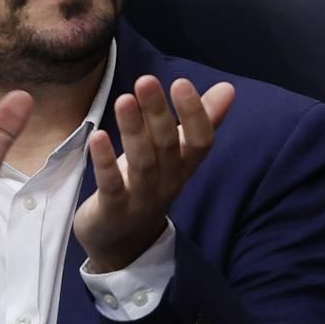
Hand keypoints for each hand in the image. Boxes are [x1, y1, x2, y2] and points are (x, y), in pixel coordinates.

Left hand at [73, 75, 233, 271]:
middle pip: (168, 146)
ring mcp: (141, 198)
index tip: (182, 82)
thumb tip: (227, 88)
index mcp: (184, 167)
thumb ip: (200, 122)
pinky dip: (105, 161)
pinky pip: (111, 185)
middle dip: (158, 112)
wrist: (124, 243)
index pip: (201, 141)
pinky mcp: (113, 210)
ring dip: (133, 130)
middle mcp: (168, 182)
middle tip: (146, 80)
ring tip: (123, 100)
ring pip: (142, 163)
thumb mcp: (175, 155)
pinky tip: (96, 136)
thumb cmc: (148, 186)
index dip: (195, 114)